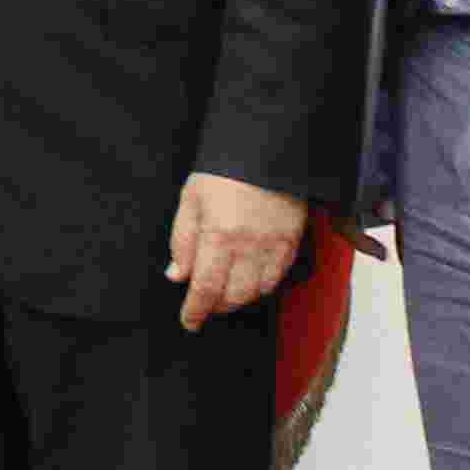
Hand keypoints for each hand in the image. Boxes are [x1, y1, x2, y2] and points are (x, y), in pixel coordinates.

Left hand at [165, 172, 306, 330]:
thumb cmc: (223, 170)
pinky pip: (278, 277)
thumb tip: (177, 274)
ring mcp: (274, 245)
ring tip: (225, 293)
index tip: (188, 322)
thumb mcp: (191, 199)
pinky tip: (250, 280)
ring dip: (239, 299)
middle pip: (233, 296)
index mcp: (218, 235)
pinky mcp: (292, 240)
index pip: (205, 288)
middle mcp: (248, 246)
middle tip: (204, 304)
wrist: (267, 147)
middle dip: (216, 307)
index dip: (195, 311)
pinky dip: (262, 286)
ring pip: (257, 292)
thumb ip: (182, 240)